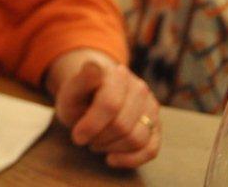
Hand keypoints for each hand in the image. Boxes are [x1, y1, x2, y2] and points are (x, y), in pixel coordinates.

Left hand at [51, 53, 161, 167]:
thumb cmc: (79, 97)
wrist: (91, 97)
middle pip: (123, 126)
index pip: (110, 104)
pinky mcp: (157, 125)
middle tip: (86, 138)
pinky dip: (130, 159)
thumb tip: (93, 67)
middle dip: (100, 138)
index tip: (77, 137)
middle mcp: (139, 87)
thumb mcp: (71, 91)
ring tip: (97, 142)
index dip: (92, 125)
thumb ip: (80, 81)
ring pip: (138, 139)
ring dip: (112, 148)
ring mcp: (151, 106)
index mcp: (115, 74)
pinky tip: (111, 159)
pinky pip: (150, 149)